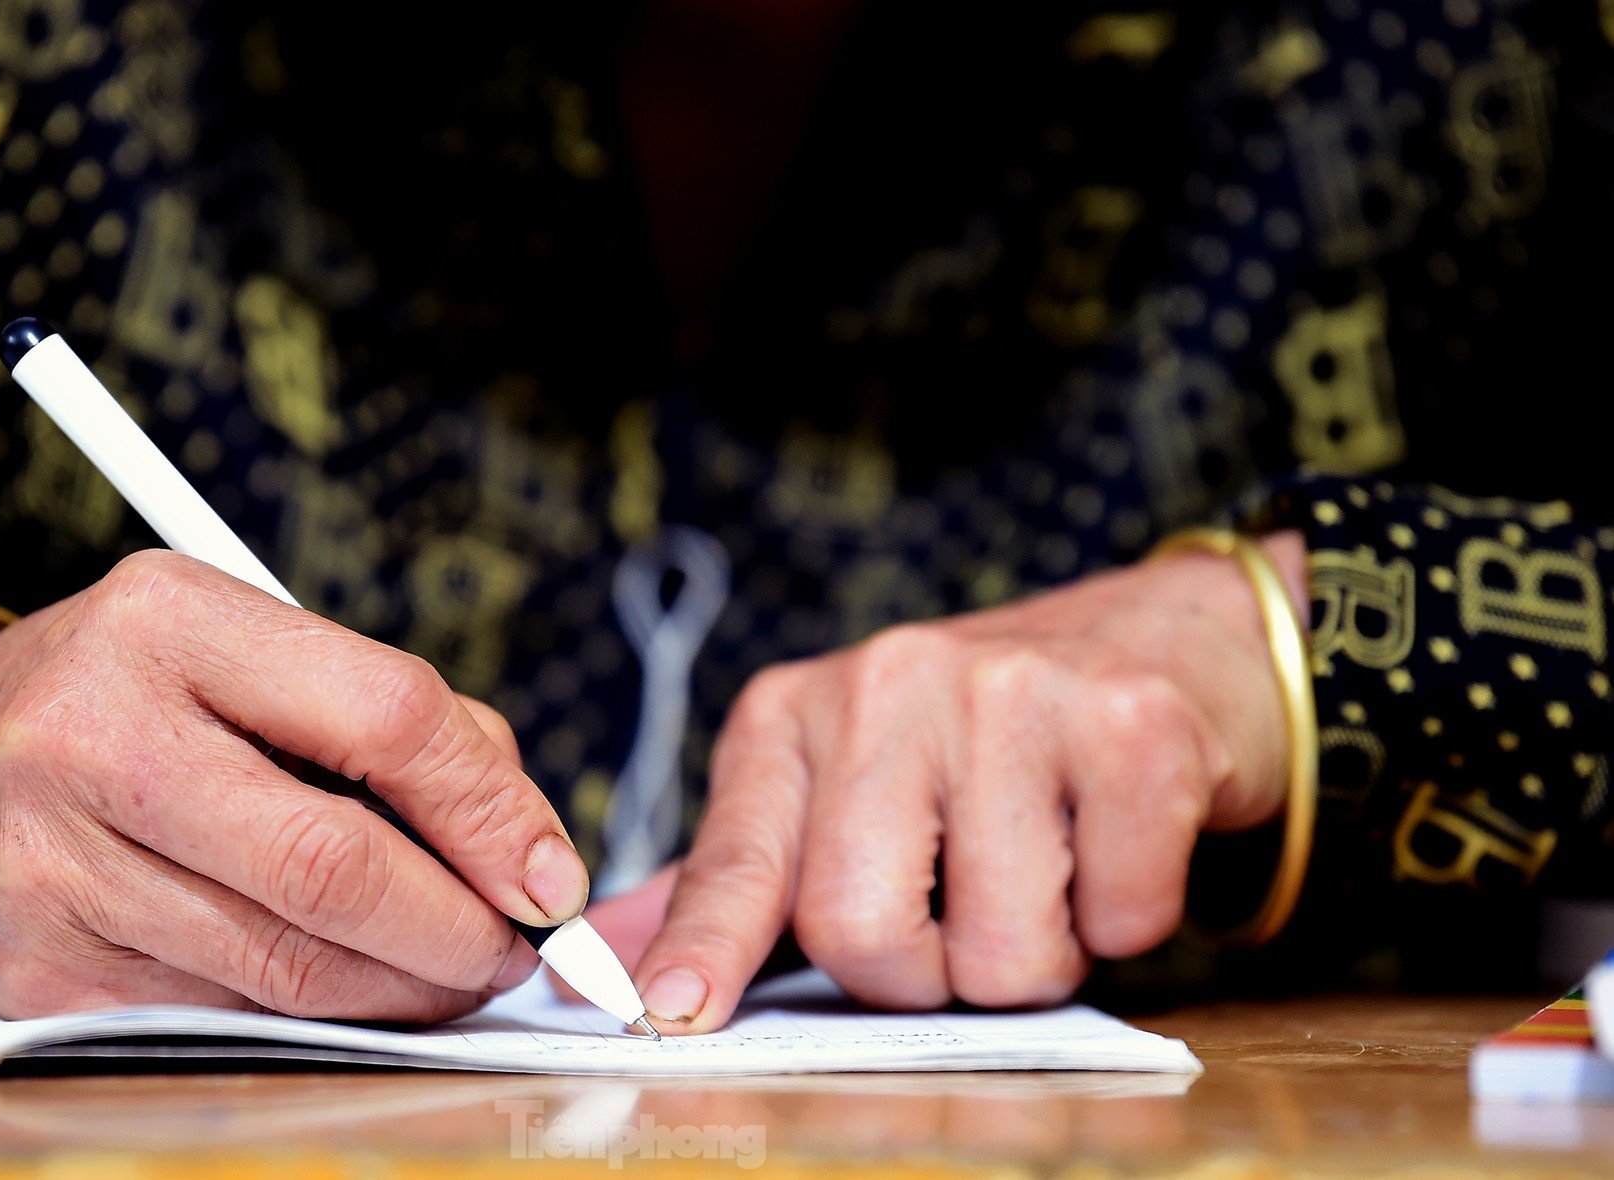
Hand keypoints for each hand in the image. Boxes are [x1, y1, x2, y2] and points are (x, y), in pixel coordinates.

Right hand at [0, 550, 585, 1020]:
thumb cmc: (97, 701)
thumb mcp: (222, 644)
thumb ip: (373, 713)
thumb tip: (520, 834)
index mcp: (171, 622)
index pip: (385, 715)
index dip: (492, 807)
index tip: (546, 870)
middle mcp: (104, 737)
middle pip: (338, 863)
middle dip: (460, 927)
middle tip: (514, 948)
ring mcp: (62, 866)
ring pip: (290, 964)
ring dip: (405, 988)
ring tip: (454, 974)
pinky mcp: (47, 975)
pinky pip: (228, 1015)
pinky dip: (317, 1016)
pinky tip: (352, 994)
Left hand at [581, 532, 1308, 1030]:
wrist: (1165, 640)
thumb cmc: (986, 738)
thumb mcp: (841, 778)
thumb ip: (743, 872)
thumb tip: (618, 951)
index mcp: (794, 715)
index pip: (738, 860)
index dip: (707, 946)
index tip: (675, 1010)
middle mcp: (885, 685)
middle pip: (860, 934)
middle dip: (924, 975)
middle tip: (963, 910)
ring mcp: (1008, 695)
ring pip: (998, 955)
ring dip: (1039, 953)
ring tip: (1049, 865)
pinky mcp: (1129, 724)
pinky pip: (1119, 919)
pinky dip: (1128, 916)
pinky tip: (1117, 838)